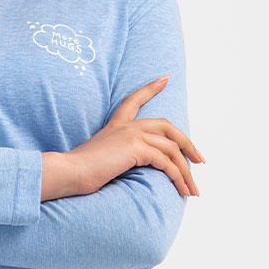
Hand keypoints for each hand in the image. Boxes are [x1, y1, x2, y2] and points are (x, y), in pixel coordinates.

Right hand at [45, 76, 204, 199]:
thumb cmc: (77, 173)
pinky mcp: (135, 148)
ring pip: (172, 149)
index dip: (151, 88)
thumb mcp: (100, 160)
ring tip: (193, 190)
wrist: (68, 173)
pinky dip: (177, 177)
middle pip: (168, 127)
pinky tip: (181, 189)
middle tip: (200, 160)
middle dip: (188, 143)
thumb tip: (128, 169)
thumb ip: (116, 157)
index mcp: (116, 126)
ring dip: (186, 172)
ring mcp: (132, 135)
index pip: (134, 100)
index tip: (165, 78)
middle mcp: (126, 126)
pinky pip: (166, 162)